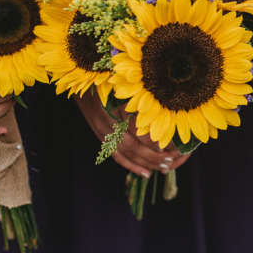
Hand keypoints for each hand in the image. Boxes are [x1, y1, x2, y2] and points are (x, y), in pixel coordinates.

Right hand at [75, 93, 189, 176]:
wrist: (82, 85)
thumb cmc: (109, 80)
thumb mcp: (125, 84)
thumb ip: (140, 95)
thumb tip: (163, 108)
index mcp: (116, 104)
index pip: (138, 127)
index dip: (153, 138)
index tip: (170, 141)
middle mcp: (108, 120)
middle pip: (132, 144)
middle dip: (152, 154)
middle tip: (170, 159)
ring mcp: (103, 130)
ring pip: (126, 152)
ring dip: (145, 162)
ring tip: (163, 167)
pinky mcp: (101, 136)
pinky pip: (116, 155)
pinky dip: (131, 165)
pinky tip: (145, 172)